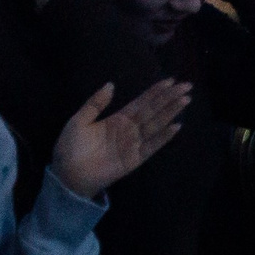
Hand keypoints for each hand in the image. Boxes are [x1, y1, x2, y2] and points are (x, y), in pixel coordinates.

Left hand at [50, 79, 192, 199]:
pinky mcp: (134, 159)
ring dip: (171, 112)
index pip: (141, 102)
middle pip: (153, 111)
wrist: (67, 174)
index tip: (170, 80)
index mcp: (118, 119)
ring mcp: (133, 144)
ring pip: (156, 125)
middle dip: (170, 98)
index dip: (156, 91)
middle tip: (187, 86)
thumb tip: (111, 84)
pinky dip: (163, 137)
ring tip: (185, 100)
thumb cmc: (70, 147)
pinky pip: (151, 146)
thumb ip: (96, 103)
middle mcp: (129, 129)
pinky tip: (175, 126)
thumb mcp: (80, 120)